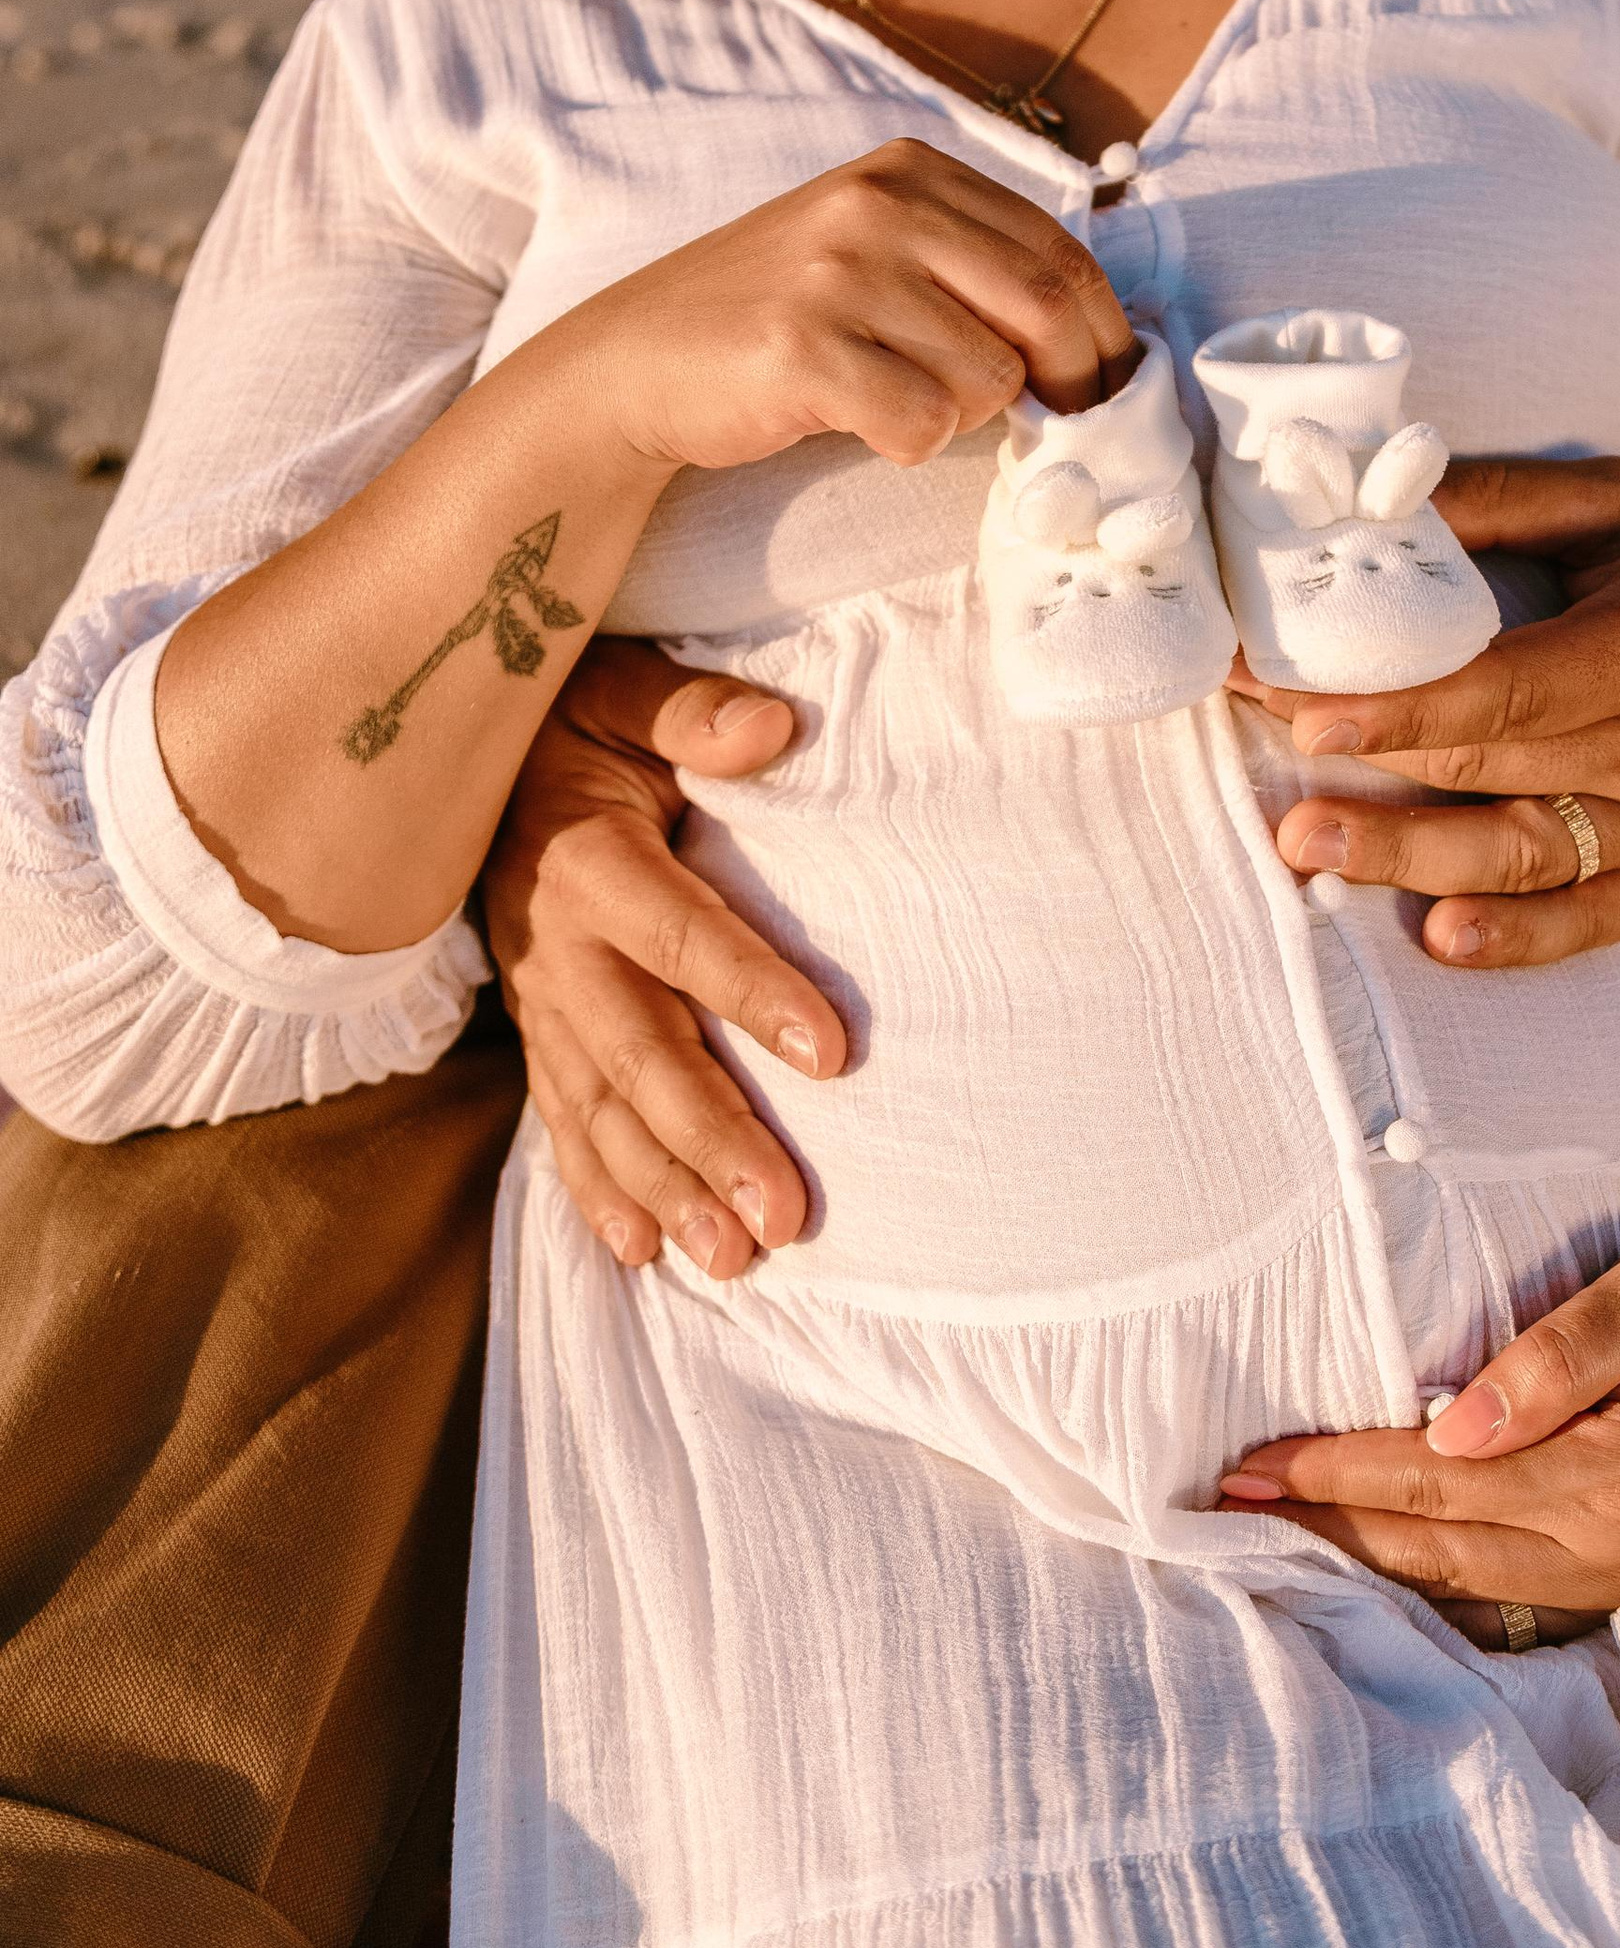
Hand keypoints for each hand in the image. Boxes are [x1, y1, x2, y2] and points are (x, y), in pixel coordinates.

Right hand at [486, 636, 828, 1277]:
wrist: (458, 752)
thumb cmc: (570, 715)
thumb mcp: (620, 688)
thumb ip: (689, 711)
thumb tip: (770, 728)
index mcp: (588, 860)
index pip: (684, 936)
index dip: (753, 994)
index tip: (833, 1054)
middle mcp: (556, 945)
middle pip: (640, 1056)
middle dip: (711, 1141)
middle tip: (783, 1217)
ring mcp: (540, 999)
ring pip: (601, 1110)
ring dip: (665, 1189)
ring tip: (732, 1259)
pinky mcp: (536, 1029)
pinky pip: (561, 1119)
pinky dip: (596, 1189)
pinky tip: (641, 1251)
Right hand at [556, 136, 1133, 481]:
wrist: (634, 360)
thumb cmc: (775, 315)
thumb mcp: (873, 247)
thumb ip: (970, 265)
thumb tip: (1094, 340)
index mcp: (911, 171)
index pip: (1058, 253)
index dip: (1104, 333)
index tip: (1114, 389)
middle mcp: (879, 205)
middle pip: (1044, 310)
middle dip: (1071, 386)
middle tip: (1061, 431)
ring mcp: (840, 272)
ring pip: (987, 379)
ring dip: (959, 415)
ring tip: (894, 398)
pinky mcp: (804, 347)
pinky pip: (922, 422)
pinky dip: (906, 442)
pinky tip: (858, 421)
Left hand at [1216, 1212, 1619, 1638]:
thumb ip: (1555, 1360)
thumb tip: (1451, 1429)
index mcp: (1612, 1480)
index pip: (1436, 1483)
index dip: (1337, 1472)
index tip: (1250, 1467)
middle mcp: (1614, 1549)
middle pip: (1435, 1551)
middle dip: (1326, 1533)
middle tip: (1224, 1519)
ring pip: (1465, 1585)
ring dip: (1368, 1563)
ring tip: (1275, 1544)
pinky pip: (1507, 1592)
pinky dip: (1431, 1579)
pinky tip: (1378, 1564)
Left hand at [1244, 458, 1619, 970]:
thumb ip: (1503, 500)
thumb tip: (1376, 497)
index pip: (1510, 686)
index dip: (1405, 703)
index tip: (1304, 704)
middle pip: (1493, 764)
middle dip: (1366, 759)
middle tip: (1252, 741)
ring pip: (1523, 850)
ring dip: (1410, 857)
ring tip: (1307, 847)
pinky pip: (1589, 918)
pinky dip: (1519, 939)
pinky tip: (1440, 939)